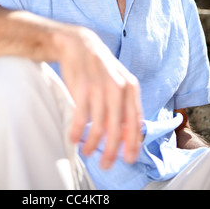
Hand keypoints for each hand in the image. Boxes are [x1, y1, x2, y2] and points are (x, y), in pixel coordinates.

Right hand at [56, 25, 142, 168]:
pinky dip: (77, 132)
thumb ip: (125, 104)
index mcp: (130, 86)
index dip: (132, 143)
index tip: (128, 158)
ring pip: (99, 126)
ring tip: (87, 151)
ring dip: (92, 144)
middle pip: (117, 128)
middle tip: (107, 164)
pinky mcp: (82, 88)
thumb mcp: (118, 80)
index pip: (135, 121)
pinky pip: (81, 118)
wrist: (78, 44)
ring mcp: (100, 88)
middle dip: (112, 151)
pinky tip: (74, 139)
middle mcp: (118, 87)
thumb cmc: (99, 66)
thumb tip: (128, 133)